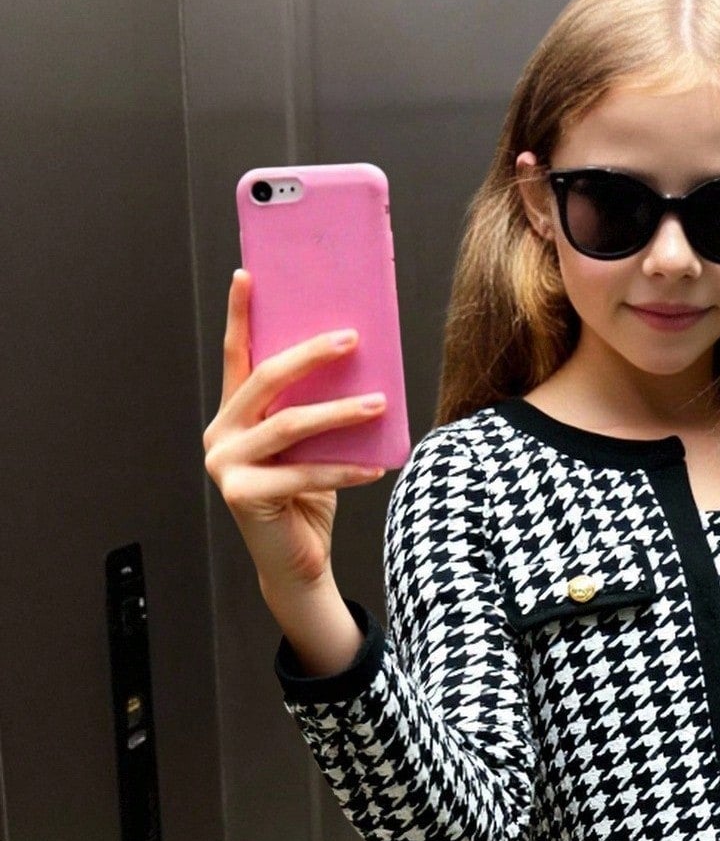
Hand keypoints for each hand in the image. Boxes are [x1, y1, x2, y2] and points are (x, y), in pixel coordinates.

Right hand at [202, 268, 388, 596]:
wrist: (298, 565)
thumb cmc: (308, 501)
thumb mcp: (310, 447)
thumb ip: (312, 411)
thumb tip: (352, 365)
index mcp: (234, 417)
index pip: (238, 357)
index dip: (241, 315)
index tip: (248, 275)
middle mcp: (221, 435)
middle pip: (265, 381)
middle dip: (310, 355)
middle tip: (351, 338)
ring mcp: (226, 465)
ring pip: (289, 426)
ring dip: (340, 413)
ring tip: (378, 403)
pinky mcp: (242, 495)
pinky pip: (303, 473)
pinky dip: (344, 468)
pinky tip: (376, 466)